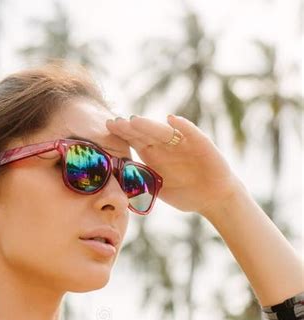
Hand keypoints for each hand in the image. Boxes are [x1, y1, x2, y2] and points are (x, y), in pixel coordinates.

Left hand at [106, 114, 244, 215]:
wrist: (213, 199)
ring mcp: (183, 143)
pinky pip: (191, 133)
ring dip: (150, 126)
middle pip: (145, 133)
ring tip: (135, 121)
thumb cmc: (185, 194)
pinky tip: (171, 120)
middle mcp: (166, 145)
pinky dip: (182, 126)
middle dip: (130, 128)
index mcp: (153, 155)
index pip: (135, 140)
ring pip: (164, 132)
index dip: (122, 134)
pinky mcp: (201, 144)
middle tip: (115, 122)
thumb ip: (142, 182)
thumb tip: (117, 183)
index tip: (107, 128)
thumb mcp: (158, 189)